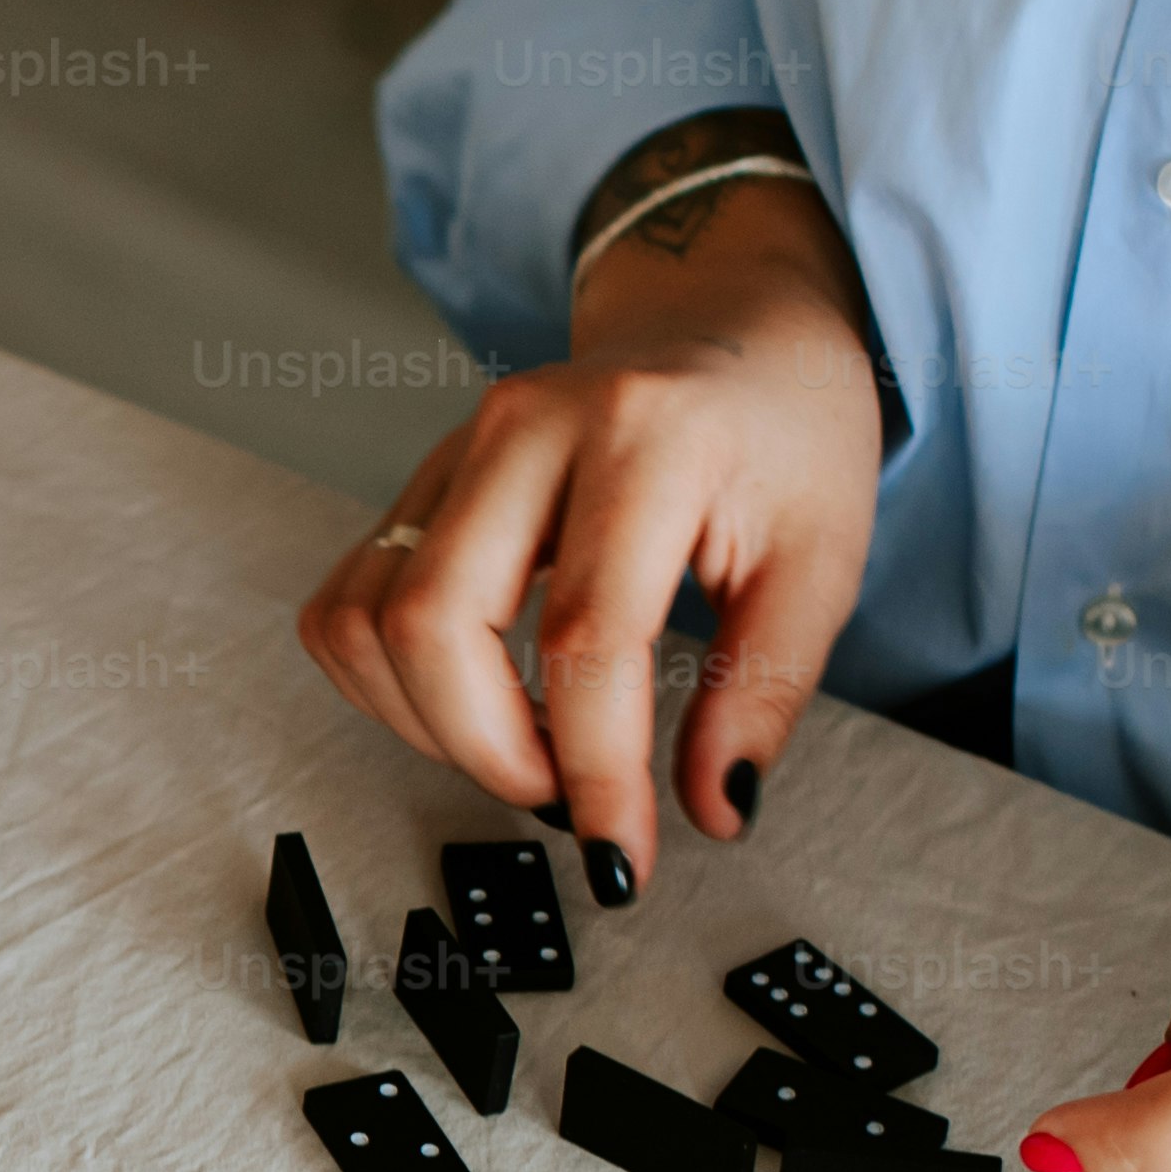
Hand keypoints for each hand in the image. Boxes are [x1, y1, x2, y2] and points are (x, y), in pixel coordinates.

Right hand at [301, 165, 883, 893]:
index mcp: (647, 437)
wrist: (728, 317)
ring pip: (368, 618)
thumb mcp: (823, 557)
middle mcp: (529, 427)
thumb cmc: (782, 428)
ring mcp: (456, 446)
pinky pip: (348, 599)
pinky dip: (386, 682)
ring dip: (428, 724)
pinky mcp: (419, 478)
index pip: (586, 636)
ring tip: (524, 749)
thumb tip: (711, 809)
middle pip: (434, 624)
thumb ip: (766, 690)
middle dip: (487, 751)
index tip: (620, 854)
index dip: (595, 772)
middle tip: (561, 798)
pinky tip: (469, 702)